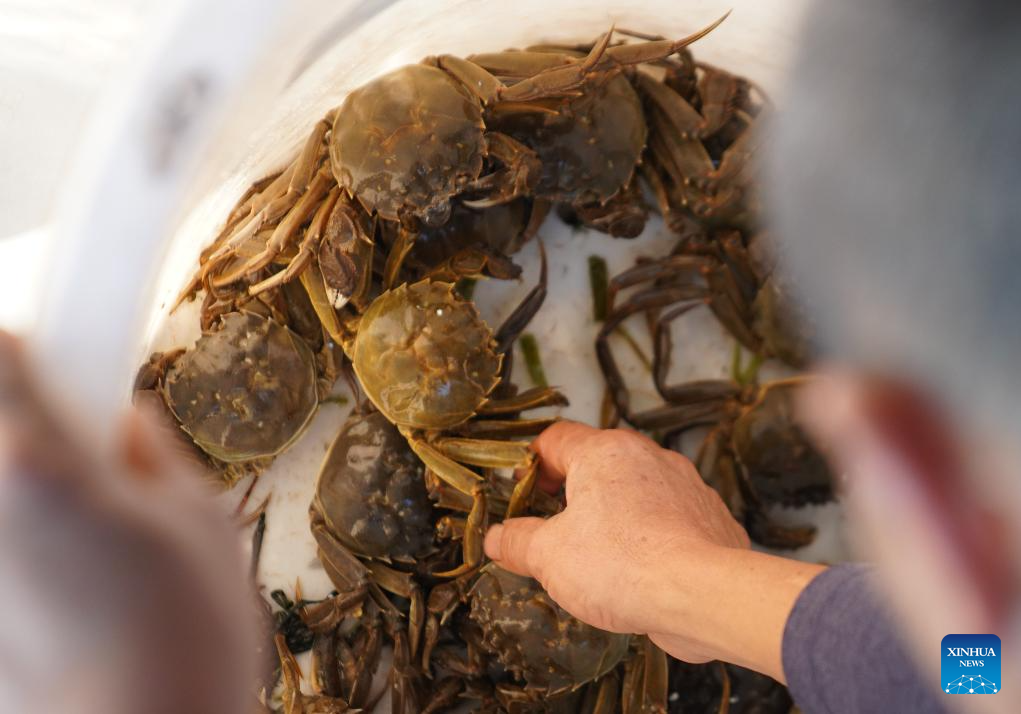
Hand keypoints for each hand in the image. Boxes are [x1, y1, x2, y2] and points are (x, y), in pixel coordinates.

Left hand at [0, 331, 255, 713]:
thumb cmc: (186, 639)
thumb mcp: (201, 523)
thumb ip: (153, 458)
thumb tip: (122, 429)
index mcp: (42, 465)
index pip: (1, 358)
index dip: (22, 348)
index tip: (40, 352)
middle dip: (17, 426)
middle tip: (66, 455)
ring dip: (22, 490)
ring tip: (80, 540)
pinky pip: (7, 545)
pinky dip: (27, 546)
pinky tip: (65, 590)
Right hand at [484, 421, 823, 679]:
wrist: (703, 595)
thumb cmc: (620, 564)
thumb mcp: (547, 556)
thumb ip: (516, 541)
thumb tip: (495, 538)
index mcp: (604, 452)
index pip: (555, 438)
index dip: (532, 463)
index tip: (522, 494)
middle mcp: (649, 456)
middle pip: (598, 463)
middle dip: (572, 494)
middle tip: (554, 531)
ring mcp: (686, 485)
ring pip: (636, 492)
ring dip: (613, 516)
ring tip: (597, 558)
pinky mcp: (710, 517)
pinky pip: (670, 519)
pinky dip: (651, 538)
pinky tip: (641, 573)